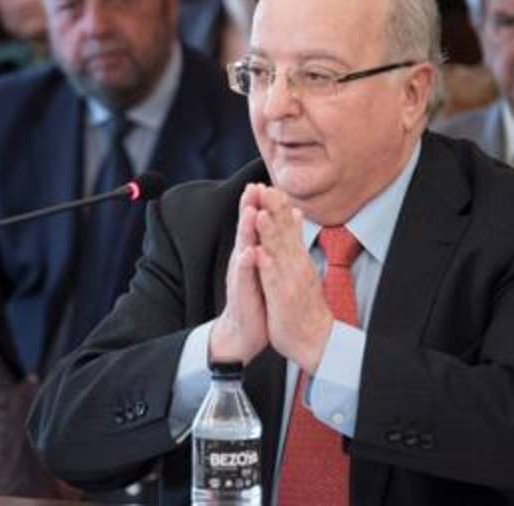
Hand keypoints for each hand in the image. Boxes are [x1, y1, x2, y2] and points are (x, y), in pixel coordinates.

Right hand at [208, 185, 268, 364]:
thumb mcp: (261, 268)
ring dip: (246, 230)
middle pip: (245, 229)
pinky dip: (246, 264)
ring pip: (243, 248)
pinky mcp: (242, 294)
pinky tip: (249, 253)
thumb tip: (272, 222)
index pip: (254, 224)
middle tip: (252, 187)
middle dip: (248, 208)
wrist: (243, 333)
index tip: (263, 181)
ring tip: (251, 212)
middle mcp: (243, 261)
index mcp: (251, 253)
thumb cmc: (254, 299)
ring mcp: (241, 277)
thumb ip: (265, 245)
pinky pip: (243, 278)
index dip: (258, 203)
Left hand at [252, 188, 333, 373]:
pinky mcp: (284, 299)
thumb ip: (295, 240)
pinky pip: (274, 281)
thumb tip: (295, 213)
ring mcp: (291, 281)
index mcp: (296, 257)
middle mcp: (295, 266)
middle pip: (284, 234)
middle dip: (274, 211)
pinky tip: (259, 254)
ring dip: (270, 234)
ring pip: (279, 254)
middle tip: (266, 187)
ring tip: (261, 214)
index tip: (267, 185)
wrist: (314, 339)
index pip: (286, 227)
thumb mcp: (299, 265)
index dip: (277, 206)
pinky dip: (267, 267)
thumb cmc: (303, 303)